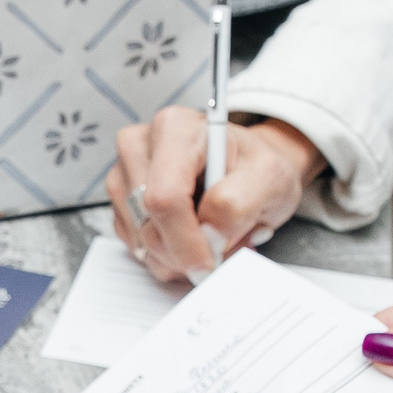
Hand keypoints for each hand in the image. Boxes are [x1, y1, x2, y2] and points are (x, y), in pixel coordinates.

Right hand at [107, 108, 322, 284]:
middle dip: (187, 252)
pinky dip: (170, 257)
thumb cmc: (255, 166)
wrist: (247, 168)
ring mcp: (124, 177)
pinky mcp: (122, 204)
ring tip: (213, 237)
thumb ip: (241, 202)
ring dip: (181, 257)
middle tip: (224, 247)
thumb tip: (210, 233)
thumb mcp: (271, 177)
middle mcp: (140, 147)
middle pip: (149, 224)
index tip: (210, 263)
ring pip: (142, 243)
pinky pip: (139, 249)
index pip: (164, 197)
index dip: (186, 241)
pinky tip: (192, 238)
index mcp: (175, 130)